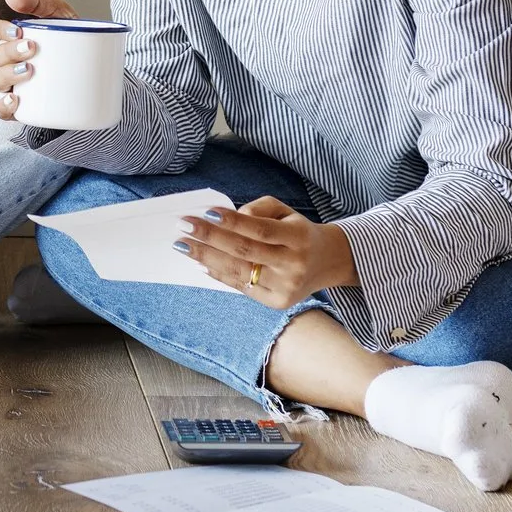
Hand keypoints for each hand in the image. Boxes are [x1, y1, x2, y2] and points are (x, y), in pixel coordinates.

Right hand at [0, 0, 77, 119]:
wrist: (96, 65)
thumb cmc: (69, 34)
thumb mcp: (57, 12)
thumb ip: (36, 1)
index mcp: (9, 37)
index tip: (17, 31)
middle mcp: (6, 60)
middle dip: (10, 52)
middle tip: (32, 48)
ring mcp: (11, 83)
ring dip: (8, 75)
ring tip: (29, 71)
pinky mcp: (21, 105)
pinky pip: (2, 110)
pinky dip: (4, 106)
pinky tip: (15, 100)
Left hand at [179, 196, 357, 307]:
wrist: (328, 262)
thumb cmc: (298, 231)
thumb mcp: (285, 211)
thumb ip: (258, 209)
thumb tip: (227, 219)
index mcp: (299, 237)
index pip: (260, 230)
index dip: (233, 222)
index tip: (205, 213)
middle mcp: (294, 264)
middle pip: (245, 251)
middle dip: (210, 238)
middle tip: (183, 227)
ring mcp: (285, 287)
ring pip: (239, 272)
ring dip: (206, 258)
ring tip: (183, 246)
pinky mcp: (277, 302)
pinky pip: (241, 287)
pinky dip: (218, 274)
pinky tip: (200, 264)